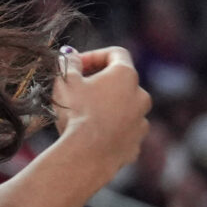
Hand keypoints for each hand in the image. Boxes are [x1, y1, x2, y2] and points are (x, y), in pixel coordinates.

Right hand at [51, 46, 148, 167]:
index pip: (116, 53)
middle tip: (77, 90)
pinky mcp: (136, 142)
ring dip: (106, 106)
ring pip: (124, 107)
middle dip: (100, 83)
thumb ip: (69, 63)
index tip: (76, 64)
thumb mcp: (65, 80)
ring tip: (82, 115)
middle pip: (121, 81)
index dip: (94, 55)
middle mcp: (141, 96)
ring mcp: (141, 120)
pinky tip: (90, 134)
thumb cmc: (77, 112)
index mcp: (125, 75)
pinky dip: (110, 128)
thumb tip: (70, 55)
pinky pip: (123, 130)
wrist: (87, 153)